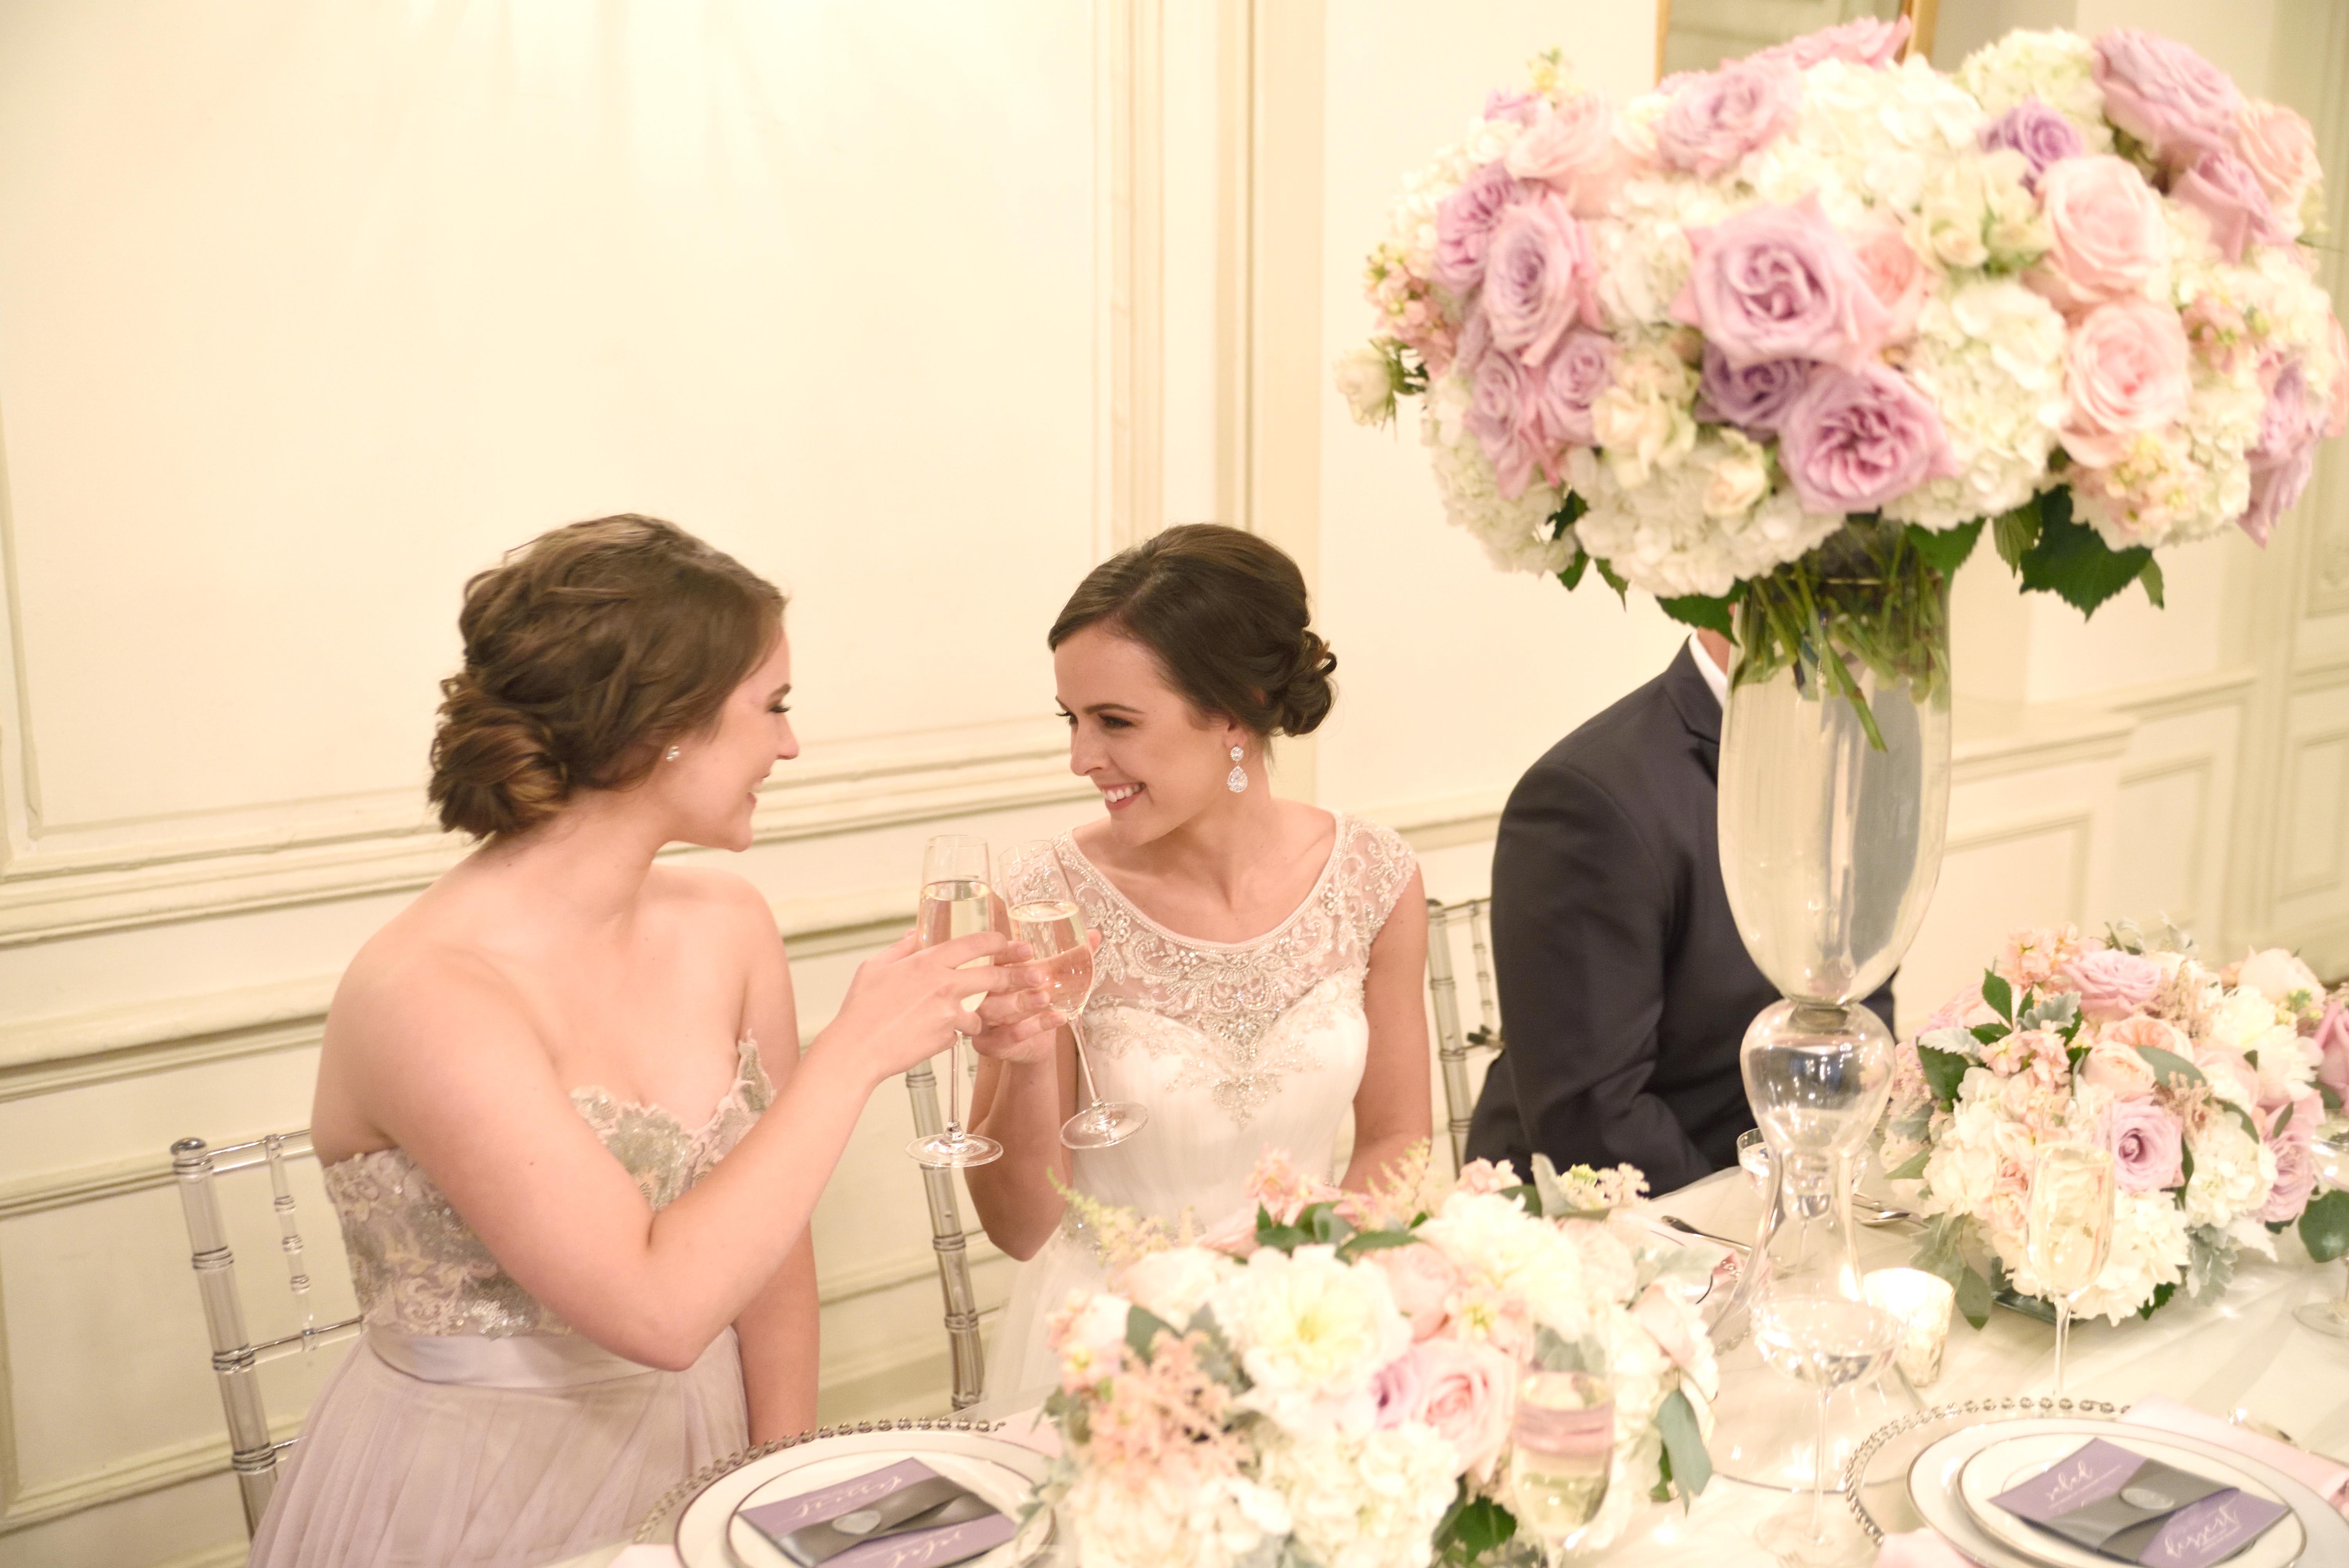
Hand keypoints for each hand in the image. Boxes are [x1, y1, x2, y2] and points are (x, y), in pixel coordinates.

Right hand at [812, 929, 1030, 1083]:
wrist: (857, 1048)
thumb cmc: (861, 1008)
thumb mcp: (875, 967)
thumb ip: (900, 949)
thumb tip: (913, 933)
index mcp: (928, 962)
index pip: (974, 944)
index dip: (997, 941)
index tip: (1008, 942)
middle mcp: (945, 984)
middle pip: (994, 977)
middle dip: (1016, 976)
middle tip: (1033, 974)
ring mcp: (949, 1013)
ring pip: (980, 1011)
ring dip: (977, 1015)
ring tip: (969, 1019)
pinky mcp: (948, 1038)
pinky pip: (960, 1033)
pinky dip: (953, 1034)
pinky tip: (932, 1036)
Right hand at [971, 928, 1097, 1065]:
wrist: (1034, 1044)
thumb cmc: (1034, 1003)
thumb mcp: (1049, 979)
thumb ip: (1067, 958)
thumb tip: (1095, 935)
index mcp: (988, 971)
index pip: (993, 957)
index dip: (1009, 952)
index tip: (1029, 949)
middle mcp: (979, 995)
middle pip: (991, 983)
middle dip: (1015, 977)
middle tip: (1040, 975)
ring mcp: (980, 1020)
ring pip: (996, 1010)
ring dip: (1023, 1003)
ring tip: (1046, 997)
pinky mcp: (988, 1044)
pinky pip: (1010, 1035)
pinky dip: (1036, 1026)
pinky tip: (1059, 1018)